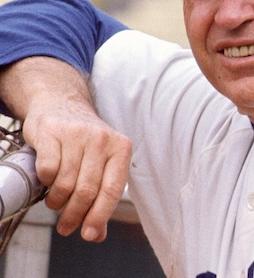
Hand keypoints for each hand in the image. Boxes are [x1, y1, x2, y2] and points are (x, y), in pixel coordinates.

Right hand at [0, 57, 131, 241]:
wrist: (61, 104)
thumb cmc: (85, 141)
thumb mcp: (101, 163)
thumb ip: (102, 197)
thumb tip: (97, 234)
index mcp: (121, 148)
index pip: (113, 189)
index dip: (99, 216)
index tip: (88, 235)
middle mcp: (102, 139)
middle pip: (88, 190)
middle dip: (75, 215)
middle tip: (66, 227)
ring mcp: (78, 134)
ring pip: (66, 182)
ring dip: (58, 202)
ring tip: (55, 203)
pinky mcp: (52, 132)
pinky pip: (48, 169)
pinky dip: (46, 182)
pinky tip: (48, 182)